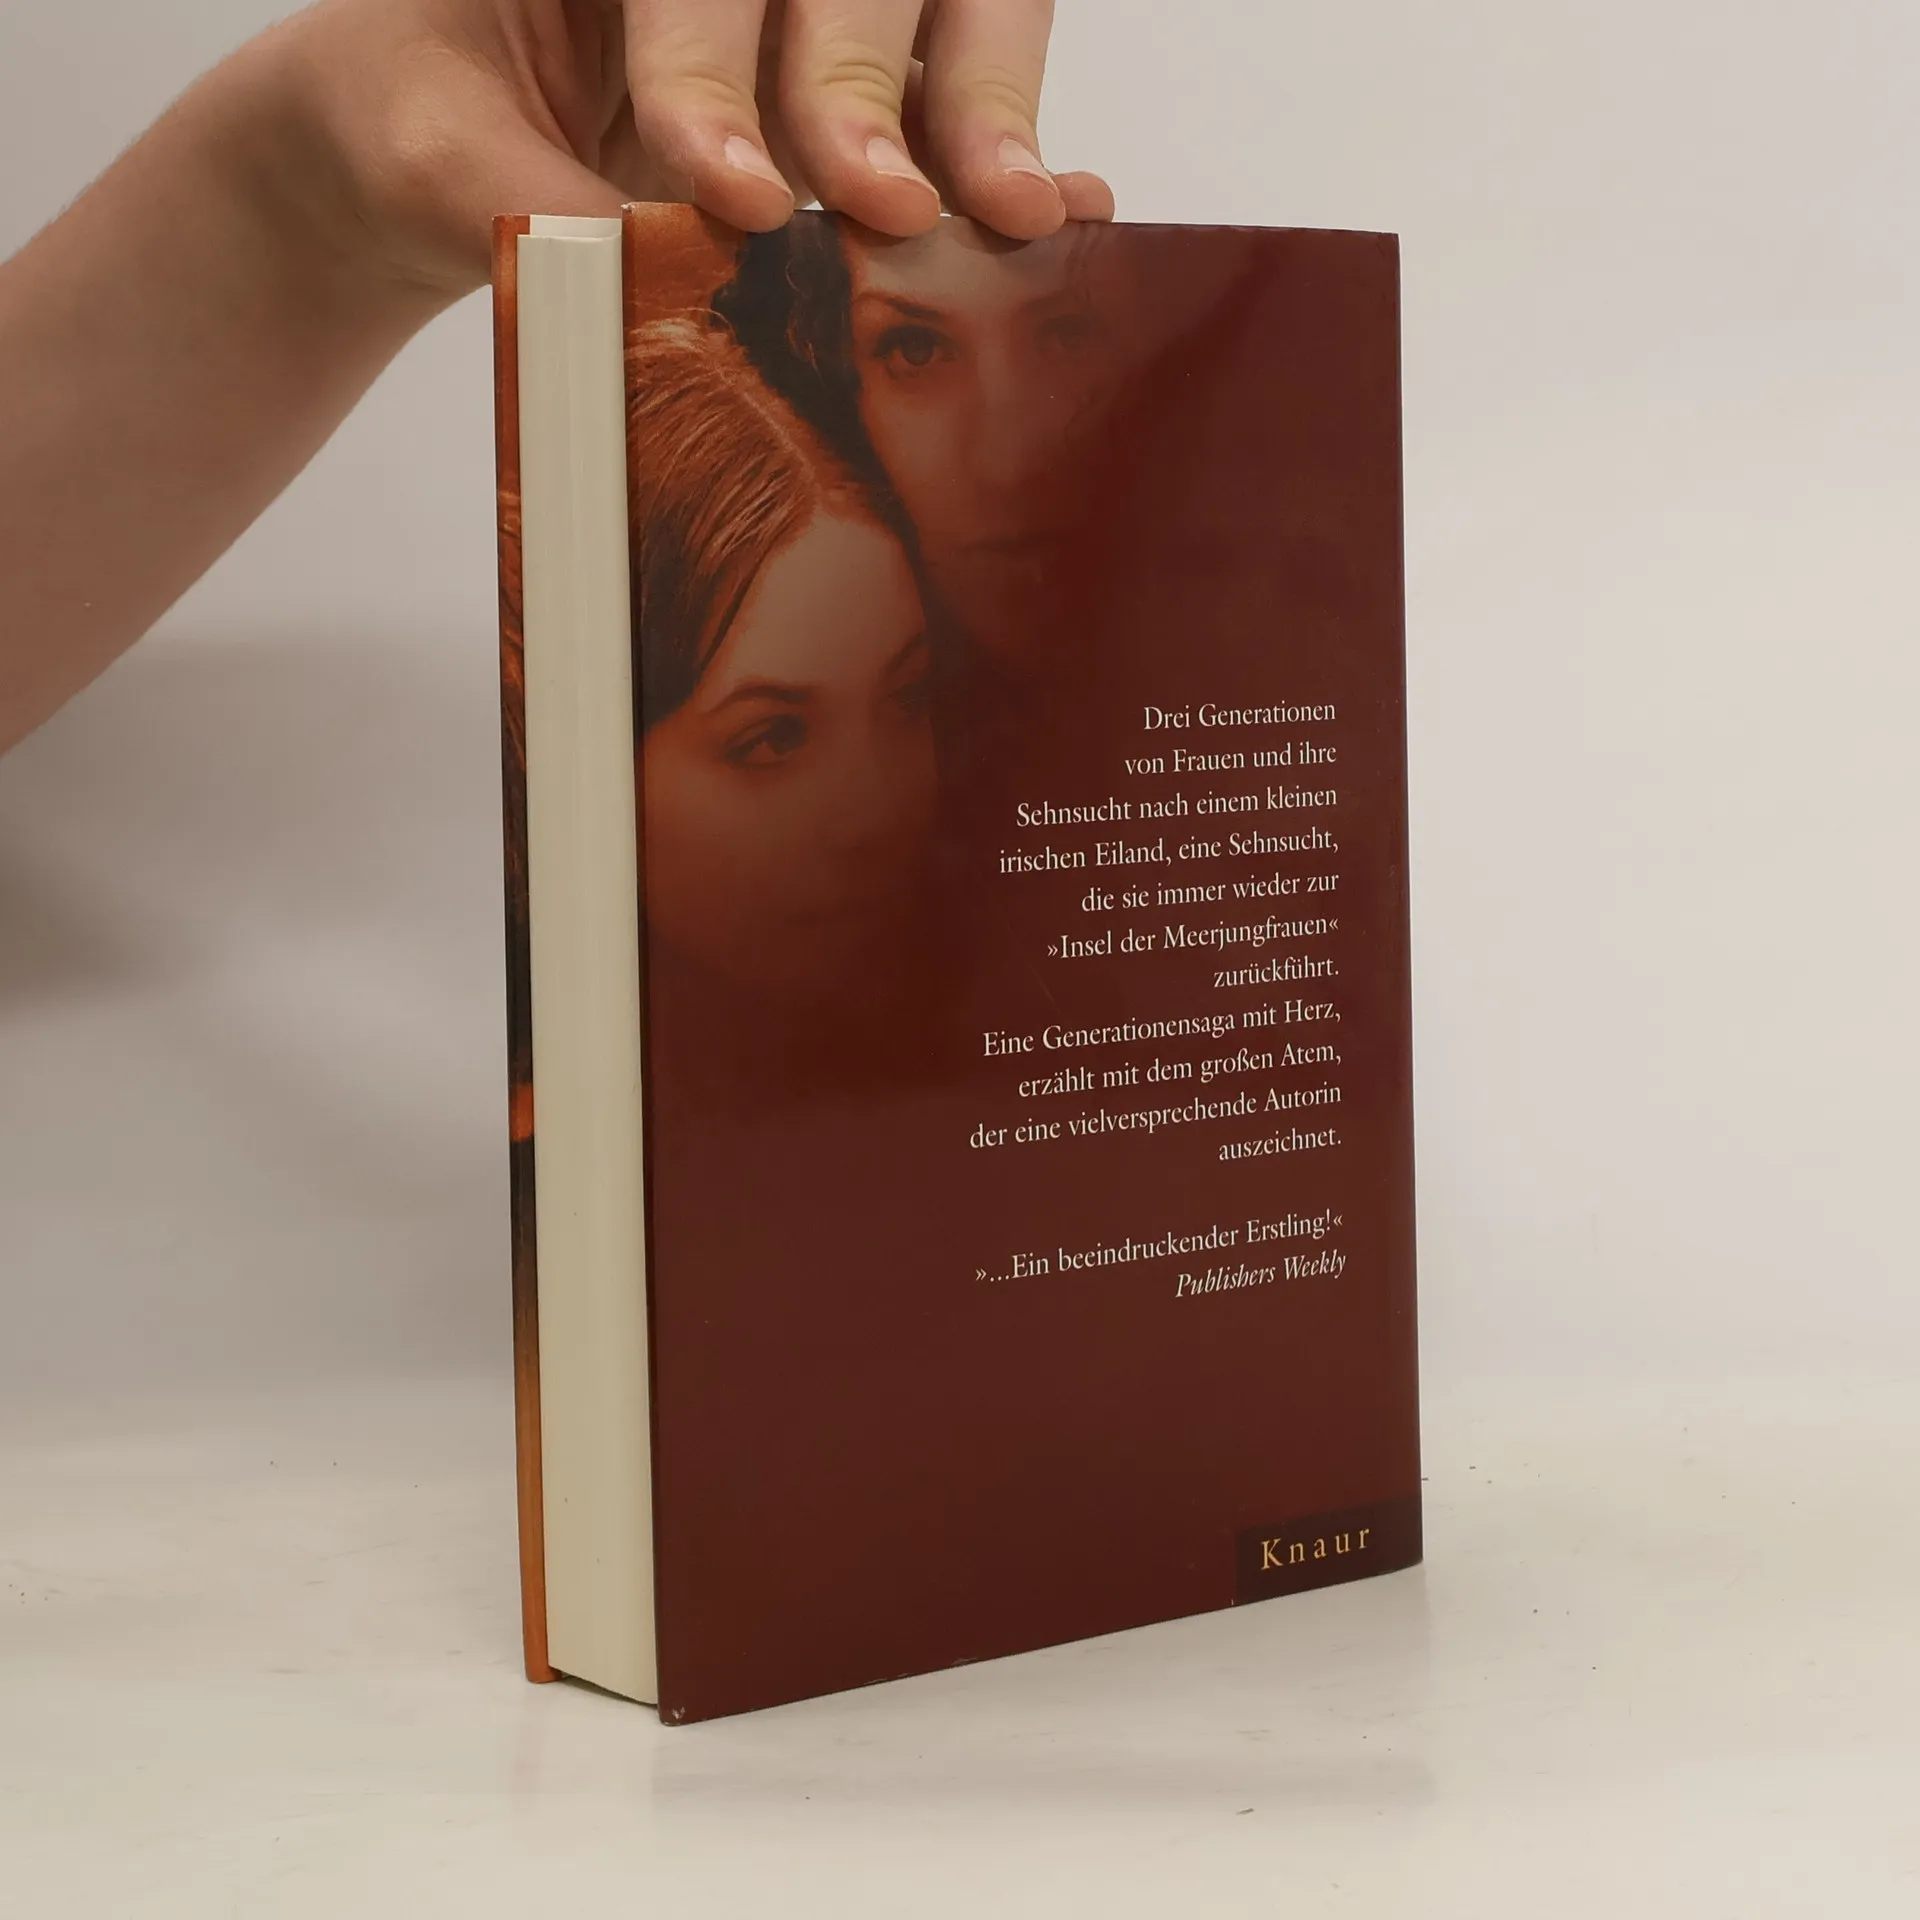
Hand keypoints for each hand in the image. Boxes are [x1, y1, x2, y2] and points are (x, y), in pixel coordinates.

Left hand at [268, 0, 1114, 297]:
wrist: (427, 136)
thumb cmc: (415, 117)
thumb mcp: (432, 157)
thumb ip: (522, 205)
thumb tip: (626, 280)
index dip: (717, 71)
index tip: (731, 193)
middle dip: (871, 86)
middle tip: (890, 210)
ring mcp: (814, 0)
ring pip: (947, 4)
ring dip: (982, 107)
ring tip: (1015, 214)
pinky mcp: (868, 75)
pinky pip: (967, 85)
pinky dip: (1014, 145)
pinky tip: (1059, 208)